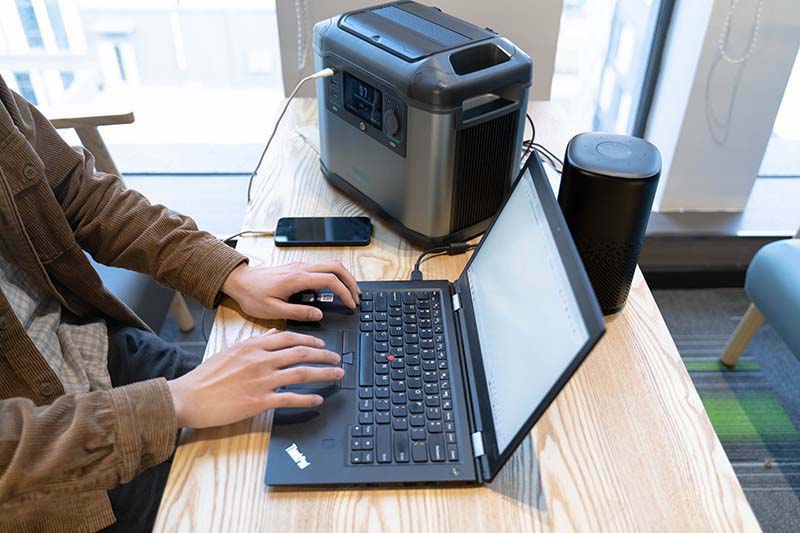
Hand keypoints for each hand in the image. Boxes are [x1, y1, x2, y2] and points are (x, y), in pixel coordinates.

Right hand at [167, 330, 341, 427]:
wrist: (188, 397)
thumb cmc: (206, 376)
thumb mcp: (230, 351)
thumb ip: (255, 341)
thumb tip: (273, 333)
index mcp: (252, 346)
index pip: (288, 338)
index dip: (310, 341)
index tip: (322, 345)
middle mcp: (260, 360)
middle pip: (300, 353)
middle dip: (324, 356)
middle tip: (338, 359)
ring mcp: (261, 380)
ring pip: (301, 373)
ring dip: (323, 374)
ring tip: (337, 375)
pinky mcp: (259, 401)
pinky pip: (290, 398)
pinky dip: (308, 398)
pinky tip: (318, 399)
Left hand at [222, 261, 359, 320]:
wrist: (239, 281)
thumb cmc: (252, 295)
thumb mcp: (273, 310)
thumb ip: (298, 312)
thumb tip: (318, 315)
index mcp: (296, 278)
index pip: (330, 280)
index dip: (344, 292)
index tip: (351, 304)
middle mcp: (301, 268)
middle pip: (336, 267)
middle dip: (351, 281)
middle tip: (357, 297)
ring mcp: (300, 266)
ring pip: (330, 264)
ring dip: (344, 277)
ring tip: (350, 293)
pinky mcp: (298, 268)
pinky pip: (322, 267)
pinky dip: (334, 276)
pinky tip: (335, 288)